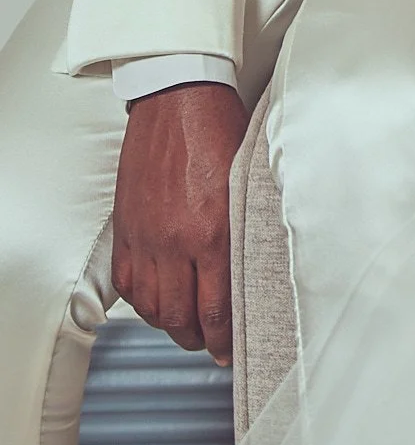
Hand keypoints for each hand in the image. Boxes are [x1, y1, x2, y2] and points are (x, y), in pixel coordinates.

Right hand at [111, 82, 247, 365]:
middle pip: (182, 317)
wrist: (179, 94)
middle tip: (210, 345)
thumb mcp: (247, 180)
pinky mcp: (127, 226)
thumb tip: (257, 264)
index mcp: (214, 230)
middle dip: (198, 340)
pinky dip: (141, 301)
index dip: (224, 338)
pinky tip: (156, 302)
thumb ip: (247, 225)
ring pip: (152, 306)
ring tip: (185, 328)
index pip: (218, 307)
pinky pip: (128, 282)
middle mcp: (177, 240)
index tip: (230, 350)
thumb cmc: (221, 128)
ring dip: (169, 325)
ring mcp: (147, 235)